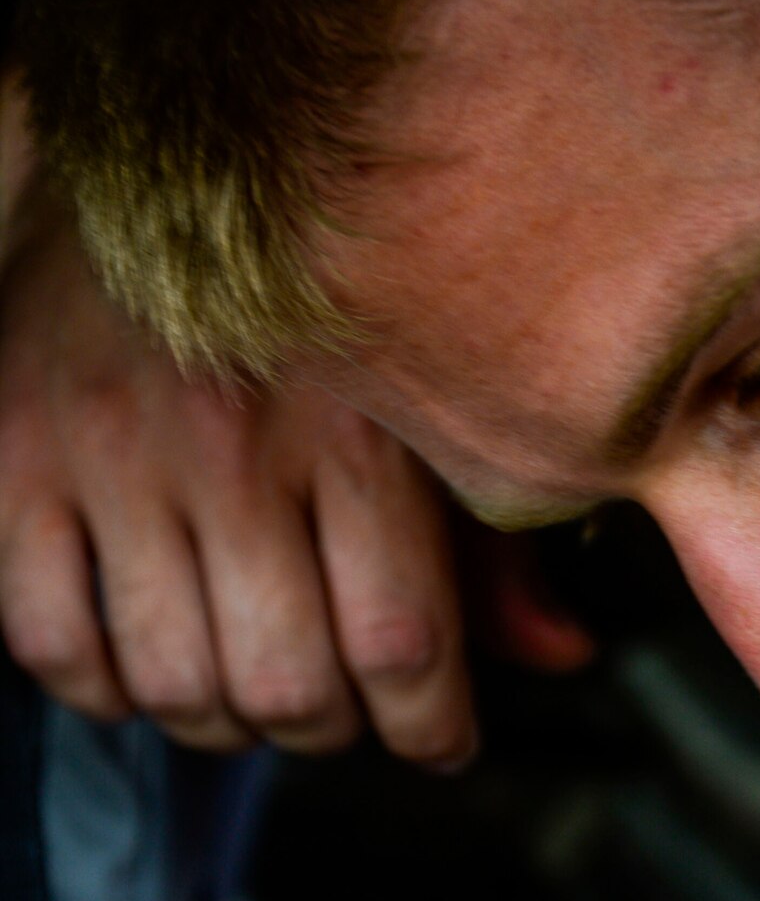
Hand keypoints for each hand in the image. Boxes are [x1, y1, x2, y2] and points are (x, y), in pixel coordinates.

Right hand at [0, 149, 589, 759]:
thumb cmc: (315, 304)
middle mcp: (229, 440)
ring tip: (255, 693)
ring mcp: (109, 453)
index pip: (401, 644)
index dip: (431, 730)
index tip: (443, 742)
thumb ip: (496, 543)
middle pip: (288, 685)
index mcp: (355, 422)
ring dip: (227, 726)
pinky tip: (150, 665)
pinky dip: (103, 691)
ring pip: (172, 684)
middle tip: (347, 712)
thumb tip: (564, 657)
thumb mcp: (430, 402)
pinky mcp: (14, 456)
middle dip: (333, 732)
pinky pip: (45, 643)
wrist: (155, 157)